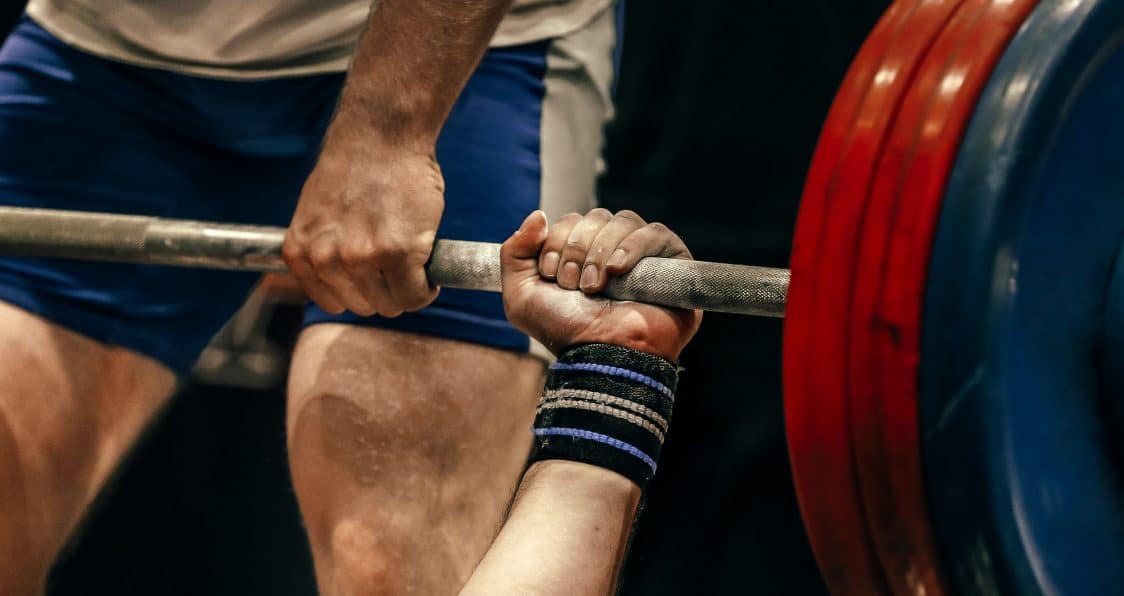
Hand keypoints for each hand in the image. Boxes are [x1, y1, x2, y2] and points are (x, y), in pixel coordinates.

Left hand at [283, 143, 442, 316]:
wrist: (380, 136)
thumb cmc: (355, 170)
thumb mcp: (318, 215)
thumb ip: (324, 250)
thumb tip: (344, 284)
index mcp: (301, 253)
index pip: (331, 302)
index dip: (359, 293)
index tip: (376, 282)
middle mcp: (326, 259)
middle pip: (364, 306)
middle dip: (385, 293)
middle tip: (400, 271)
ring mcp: (361, 258)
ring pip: (391, 304)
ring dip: (407, 292)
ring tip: (416, 270)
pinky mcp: (398, 253)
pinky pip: (415, 294)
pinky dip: (427, 290)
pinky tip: (430, 275)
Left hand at [501, 210, 701, 360]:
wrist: (601, 355)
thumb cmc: (565, 331)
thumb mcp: (520, 296)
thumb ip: (514, 252)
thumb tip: (538, 214)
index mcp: (582, 255)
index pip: (572, 220)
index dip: (557, 242)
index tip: (552, 276)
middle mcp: (614, 251)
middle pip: (596, 217)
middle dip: (577, 248)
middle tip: (575, 284)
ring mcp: (645, 256)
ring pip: (623, 221)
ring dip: (601, 252)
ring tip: (596, 286)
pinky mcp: (674, 262)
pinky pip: (656, 233)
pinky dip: (633, 246)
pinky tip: (618, 270)